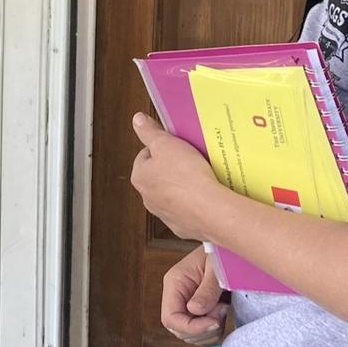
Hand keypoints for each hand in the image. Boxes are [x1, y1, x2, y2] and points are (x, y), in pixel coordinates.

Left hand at [130, 113, 226, 241]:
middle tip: (189, 160)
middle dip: (173, 168)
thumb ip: (150, 132)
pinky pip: (188, 209)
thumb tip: (138, 120)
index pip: (146, 156)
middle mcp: (148, 198)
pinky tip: (206, 194)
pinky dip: (195, 202)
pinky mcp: (182, 225)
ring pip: (173, 193)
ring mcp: (165, 213)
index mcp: (140, 176)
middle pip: (159, 175)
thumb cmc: (186, 177)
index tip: (174, 146)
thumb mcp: (166, 143)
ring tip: (200, 176)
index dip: (162, 148)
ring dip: (183, 186)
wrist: (209, 209)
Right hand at [161, 245, 227, 344]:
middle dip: (202, 329)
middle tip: (222, 311)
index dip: (191, 327)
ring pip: (190, 335)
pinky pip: (201, 333)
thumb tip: (195, 310)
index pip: (170, 318)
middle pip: (179, 330)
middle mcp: (176, 297)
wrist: (229, 250)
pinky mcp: (199, 311)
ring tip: (223, 309)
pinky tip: (223, 313)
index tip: (215, 322)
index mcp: (175, 283)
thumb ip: (207, 289)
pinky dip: (214, 331)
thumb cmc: (222, 253)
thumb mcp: (216, 268)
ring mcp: (187, 305)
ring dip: (210, 331)